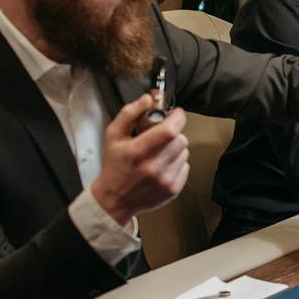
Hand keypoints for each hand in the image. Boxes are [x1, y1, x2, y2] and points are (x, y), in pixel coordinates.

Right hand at [88, 94, 189, 221]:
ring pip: (185, 152)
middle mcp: (153, 167)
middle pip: (180, 140)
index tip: (176, 114)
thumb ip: (129, 114)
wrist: (115, 199)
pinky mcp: (173, 189)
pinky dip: (177, 162)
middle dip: (174, 133)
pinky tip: (162, 165)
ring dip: (175, 148)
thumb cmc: (114, 166)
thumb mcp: (113, 136)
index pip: (169, 130)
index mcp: (137, 151)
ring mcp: (165, 180)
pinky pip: (185, 166)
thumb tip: (147, 99)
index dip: (177, 118)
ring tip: (160, 152)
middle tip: (162, 136)